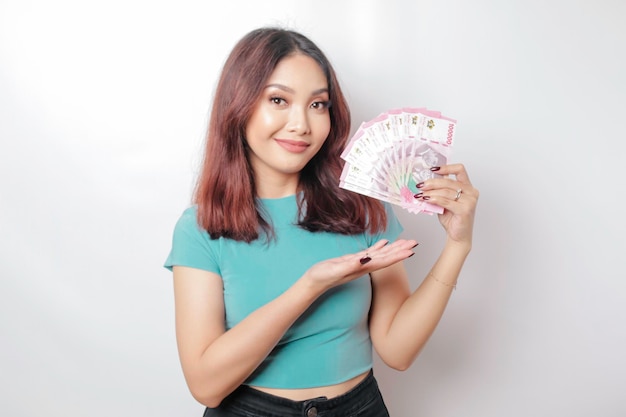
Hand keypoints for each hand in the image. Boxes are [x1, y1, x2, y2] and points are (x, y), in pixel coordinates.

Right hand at [303, 238, 417, 291]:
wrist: (313, 282)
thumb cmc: (322, 277)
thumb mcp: (336, 270)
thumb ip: (351, 265)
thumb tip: (366, 258)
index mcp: (363, 268)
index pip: (385, 261)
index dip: (398, 255)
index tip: (411, 250)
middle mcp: (364, 266)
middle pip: (387, 257)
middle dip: (401, 250)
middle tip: (414, 242)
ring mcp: (360, 264)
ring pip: (381, 254)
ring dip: (393, 248)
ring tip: (405, 241)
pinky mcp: (353, 260)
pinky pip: (370, 252)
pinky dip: (379, 246)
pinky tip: (384, 242)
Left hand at [414, 163, 477, 244]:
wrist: (457, 236)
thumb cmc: (452, 218)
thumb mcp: (444, 201)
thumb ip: (439, 191)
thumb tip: (424, 183)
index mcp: (468, 187)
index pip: (459, 169)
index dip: (446, 167)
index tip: (432, 169)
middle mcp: (471, 192)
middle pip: (449, 181)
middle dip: (432, 182)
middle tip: (421, 185)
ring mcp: (470, 201)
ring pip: (446, 191)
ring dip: (431, 192)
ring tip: (421, 194)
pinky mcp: (465, 210)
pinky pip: (446, 201)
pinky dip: (435, 199)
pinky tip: (427, 199)